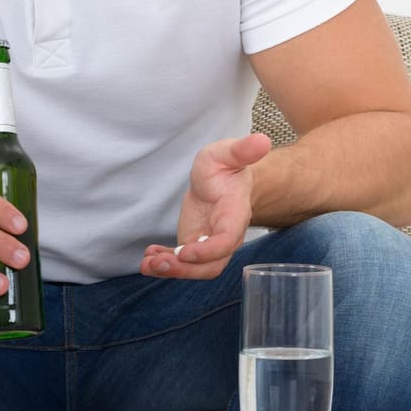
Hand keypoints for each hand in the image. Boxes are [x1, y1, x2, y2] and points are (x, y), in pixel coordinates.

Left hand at [139, 133, 271, 279]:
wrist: (221, 179)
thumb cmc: (225, 167)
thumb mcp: (228, 153)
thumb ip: (243, 150)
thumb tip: (262, 139)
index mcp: (235, 215)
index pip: (226, 241)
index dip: (207, 250)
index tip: (184, 250)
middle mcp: (225, 236)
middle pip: (212, 265)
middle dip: (185, 269)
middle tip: (159, 264)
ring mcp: (209, 244)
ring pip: (196, 269)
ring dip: (171, 270)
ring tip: (148, 263)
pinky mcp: (194, 245)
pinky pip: (182, 263)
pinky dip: (164, 263)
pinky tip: (148, 258)